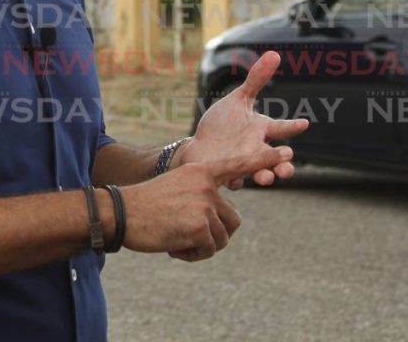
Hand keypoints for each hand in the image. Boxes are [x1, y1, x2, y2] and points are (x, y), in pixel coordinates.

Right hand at [121, 142, 291, 261]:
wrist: (120, 213)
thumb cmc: (147, 203)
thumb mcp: (178, 187)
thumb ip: (202, 195)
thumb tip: (223, 220)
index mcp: (202, 171)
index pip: (239, 164)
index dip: (264, 159)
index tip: (287, 152)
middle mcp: (207, 185)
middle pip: (233, 220)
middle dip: (216, 234)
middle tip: (189, 235)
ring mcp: (204, 205)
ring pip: (222, 238)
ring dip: (202, 246)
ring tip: (178, 239)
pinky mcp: (199, 227)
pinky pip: (209, 250)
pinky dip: (192, 255)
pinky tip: (173, 246)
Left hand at [178, 51, 308, 188]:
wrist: (200, 146)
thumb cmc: (223, 123)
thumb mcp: (238, 99)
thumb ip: (256, 79)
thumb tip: (274, 53)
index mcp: (261, 129)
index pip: (281, 127)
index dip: (292, 126)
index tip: (303, 123)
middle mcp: (257, 149)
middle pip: (277, 158)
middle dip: (285, 164)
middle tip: (288, 162)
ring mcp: (245, 163)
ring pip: (261, 173)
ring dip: (266, 176)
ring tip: (267, 177)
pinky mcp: (229, 175)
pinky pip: (235, 180)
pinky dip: (236, 180)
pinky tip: (234, 180)